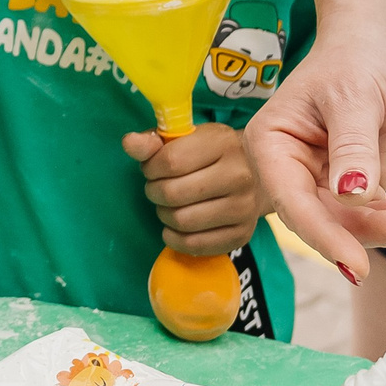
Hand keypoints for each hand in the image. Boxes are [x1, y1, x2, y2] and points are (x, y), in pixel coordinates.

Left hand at [123, 123, 263, 255]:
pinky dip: (175, 239)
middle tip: (158, 189)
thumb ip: (152, 142)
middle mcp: (239, 174)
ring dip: (164, 215)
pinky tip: (175, 227)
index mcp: (223, 142)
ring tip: (168, 206)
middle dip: (155, 192)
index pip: (171, 161)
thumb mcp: (183, 139)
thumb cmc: (209, 154)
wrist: (255, 174)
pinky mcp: (243, 234)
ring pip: (183, 221)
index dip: (151, 168)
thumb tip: (129, 143)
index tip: (152, 169)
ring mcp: (244, 207)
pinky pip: (196, 245)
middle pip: (174, 193)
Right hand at [243, 17, 385, 282]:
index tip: (358, 266)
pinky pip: (384, 212)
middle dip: (376, 229)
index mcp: (272, 148)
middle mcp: (292, 172)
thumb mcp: (354, 98)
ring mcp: (325, 183)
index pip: (294, 203)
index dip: (324, 236)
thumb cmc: (354, 58)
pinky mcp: (357, 189)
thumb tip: (351, 195)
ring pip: (359, 224)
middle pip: (328, 222)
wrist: (378, 44)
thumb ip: (352, 148)